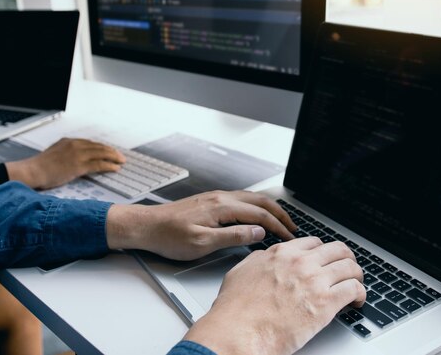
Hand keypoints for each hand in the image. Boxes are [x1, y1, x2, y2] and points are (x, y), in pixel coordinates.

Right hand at [5, 138, 125, 189]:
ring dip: (114, 157)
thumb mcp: (54, 154)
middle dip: (111, 151)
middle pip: (98, 146)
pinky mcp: (78, 165)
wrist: (32, 171)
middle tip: (120, 156)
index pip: (90, 143)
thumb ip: (66, 153)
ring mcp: (77, 154)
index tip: (110, 151)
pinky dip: (109, 166)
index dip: (102, 147)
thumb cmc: (40, 167)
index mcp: (68, 141)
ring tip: (121, 161)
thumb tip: (75, 160)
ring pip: (101, 153)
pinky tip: (115, 168)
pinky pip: (99, 164)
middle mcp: (74, 145)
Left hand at [106, 190, 296, 259]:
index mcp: (221, 207)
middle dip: (280, 213)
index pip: (259, 214)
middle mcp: (221, 197)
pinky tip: (257, 214)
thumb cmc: (169, 237)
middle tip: (293, 227)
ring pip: (251, 198)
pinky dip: (256, 206)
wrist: (146, 226)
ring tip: (280, 221)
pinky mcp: (210, 201)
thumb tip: (258, 231)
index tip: (290, 237)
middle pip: (260, 201)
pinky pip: (241, 199)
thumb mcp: (202, 243)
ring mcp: (216, 197)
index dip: (278, 226)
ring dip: (269, 208)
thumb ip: (232, 236)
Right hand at [184, 238, 365, 354]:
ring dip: (356, 276)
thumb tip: (265, 259)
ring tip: (355, 285)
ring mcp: (314, 280)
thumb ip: (258, 261)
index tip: (326, 260)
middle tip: (347, 270)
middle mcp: (300, 262)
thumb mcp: (241, 272)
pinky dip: (360, 294)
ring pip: (350, 267)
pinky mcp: (326, 302)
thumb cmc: (235, 310)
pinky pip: (354, 289)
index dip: (323, 252)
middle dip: (345, 260)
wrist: (238, 331)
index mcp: (281, 254)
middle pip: (337, 250)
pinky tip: (356, 301)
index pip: (314, 242)